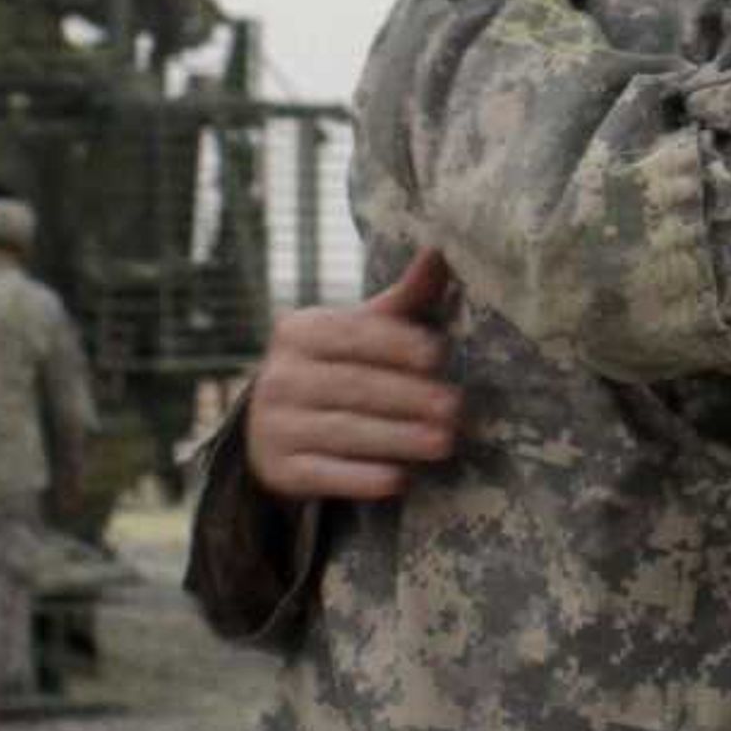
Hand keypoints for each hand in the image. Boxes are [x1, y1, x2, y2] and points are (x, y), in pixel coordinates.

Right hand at [244, 251, 463, 503]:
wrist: (279, 428)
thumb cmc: (341, 368)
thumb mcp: (364, 332)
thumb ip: (403, 300)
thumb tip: (441, 250)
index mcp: (300, 331)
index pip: (353, 335)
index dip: (397, 344)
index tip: (440, 355)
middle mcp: (279, 376)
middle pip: (353, 386)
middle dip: (409, 397)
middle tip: (456, 408)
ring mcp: (274, 426)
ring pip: (343, 431)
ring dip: (397, 439)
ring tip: (444, 443)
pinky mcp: (278, 471)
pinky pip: (323, 475)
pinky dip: (361, 478)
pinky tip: (398, 480)